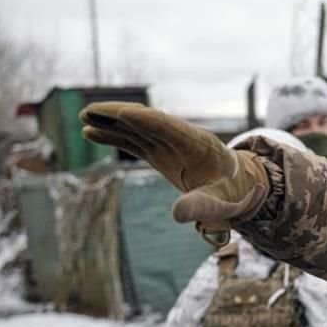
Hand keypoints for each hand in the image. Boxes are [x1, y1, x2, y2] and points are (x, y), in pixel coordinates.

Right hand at [80, 102, 269, 233]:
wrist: (241, 186)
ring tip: (84, 117)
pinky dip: (115, 136)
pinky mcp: (162, 153)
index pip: (170, 128)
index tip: (124, 112)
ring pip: (138, 129)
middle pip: (148, 121)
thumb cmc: (235, 194)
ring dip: (112, 122)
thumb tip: (177, 215)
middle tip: (91, 111)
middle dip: (120, 115)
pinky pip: (135, 141)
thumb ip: (203, 207)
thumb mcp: (223, 204)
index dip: (148, 120)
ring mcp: (170, 145)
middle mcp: (182, 139)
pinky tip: (92, 132)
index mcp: (200, 146)